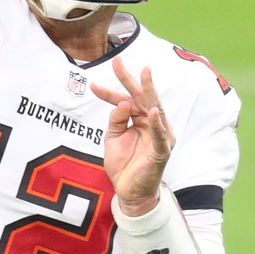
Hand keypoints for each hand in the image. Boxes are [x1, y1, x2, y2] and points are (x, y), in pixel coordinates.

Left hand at [90, 58, 175, 213]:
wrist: (129, 191)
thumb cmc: (124, 164)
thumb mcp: (113, 138)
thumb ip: (116, 120)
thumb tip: (121, 103)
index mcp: (139, 119)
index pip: (124, 101)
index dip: (109, 92)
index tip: (93, 84)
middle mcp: (152, 123)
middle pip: (141, 97)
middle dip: (130, 79)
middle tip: (118, 61)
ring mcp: (159, 135)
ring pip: (153, 108)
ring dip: (148, 91)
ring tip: (144, 74)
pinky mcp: (161, 150)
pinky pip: (160, 135)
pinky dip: (157, 123)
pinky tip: (153, 112)